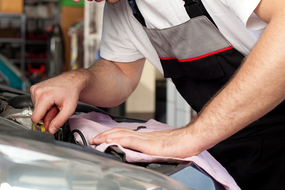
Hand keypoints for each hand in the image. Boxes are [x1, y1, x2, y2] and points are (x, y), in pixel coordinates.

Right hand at [30, 71, 84, 133]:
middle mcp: (37, 91)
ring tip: (53, 104)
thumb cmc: (70, 92)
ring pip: (35, 109)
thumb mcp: (69, 109)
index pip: (35, 117)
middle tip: (55, 111)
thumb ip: (59, 121)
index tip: (48, 125)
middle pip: (36, 114)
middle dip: (45, 116)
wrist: (70, 80)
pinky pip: (35, 102)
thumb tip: (51, 130)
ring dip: (44, 110)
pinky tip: (50, 100)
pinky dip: (42, 104)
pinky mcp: (34, 88)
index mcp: (45, 96)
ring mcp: (34, 89)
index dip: (41, 124)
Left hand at [88, 126, 204, 158]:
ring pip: (121, 134)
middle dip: (104, 135)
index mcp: (145, 136)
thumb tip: (139, 151)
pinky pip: (130, 140)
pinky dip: (118, 140)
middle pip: (119, 132)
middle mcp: (143, 135)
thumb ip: (149, 147)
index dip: (110, 134)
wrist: (191, 139)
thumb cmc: (180, 144)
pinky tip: (111, 142)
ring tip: (96, 141)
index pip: (123, 132)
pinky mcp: (148, 144)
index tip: (100, 138)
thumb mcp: (160, 146)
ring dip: (107, 137)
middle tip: (92, 139)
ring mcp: (145, 139)